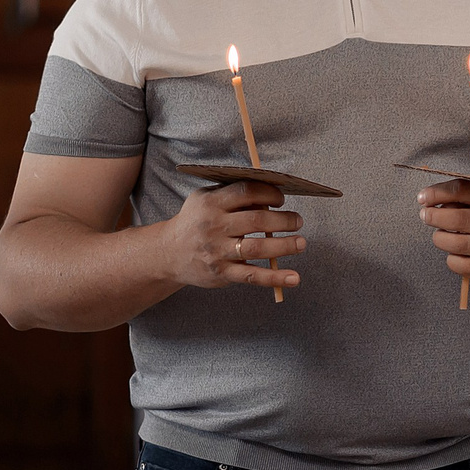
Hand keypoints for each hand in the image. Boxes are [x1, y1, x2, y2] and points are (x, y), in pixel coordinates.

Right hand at [165, 181, 304, 291]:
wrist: (168, 253)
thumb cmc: (196, 222)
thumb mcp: (206, 200)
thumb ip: (233, 194)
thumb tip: (272, 192)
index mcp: (211, 203)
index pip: (247, 192)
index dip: (270, 193)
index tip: (282, 199)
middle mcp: (213, 226)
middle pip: (257, 220)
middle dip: (284, 220)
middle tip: (297, 221)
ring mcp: (217, 251)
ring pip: (257, 248)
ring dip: (285, 246)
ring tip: (301, 243)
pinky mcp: (222, 273)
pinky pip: (252, 276)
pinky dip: (276, 278)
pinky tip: (294, 278)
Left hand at [418, 180, 469, 285]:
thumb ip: (457, 195)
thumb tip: (426, 198)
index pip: (462, 190)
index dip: (437, 192)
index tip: (423, 197)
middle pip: (458, 218)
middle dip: (434, 216)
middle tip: (426, 216)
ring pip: (457, 244)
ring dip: (440, 239)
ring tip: (441, 236)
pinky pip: (461, 265)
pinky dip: (451, 260)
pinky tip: (455, 254)